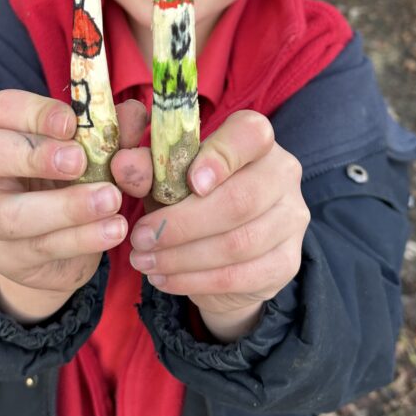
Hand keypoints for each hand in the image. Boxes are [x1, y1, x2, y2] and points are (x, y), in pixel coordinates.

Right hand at [0, 90, 148, 322]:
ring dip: (67, 206)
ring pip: (11, 214)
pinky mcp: (7, 258)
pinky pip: (41, 248)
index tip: (71, 123)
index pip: (1, 109)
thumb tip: (133, 114)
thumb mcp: (91, 154)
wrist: (59, 249)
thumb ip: (110, 132)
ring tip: (111, 200)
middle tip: (79, 161)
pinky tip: (113, 229)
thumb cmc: (70, 184)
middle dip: (33, 156)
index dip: (34, 113)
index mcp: (0, 132)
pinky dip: (82, 239)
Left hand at [128, 111, 308, 341]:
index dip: (221, 157)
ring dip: (182, 257)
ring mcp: (292, 219)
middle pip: (240, 200)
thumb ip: (148, 169)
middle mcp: (283, 174)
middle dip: (182, 224)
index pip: (251, 135)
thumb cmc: (194, 199)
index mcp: (256, 141)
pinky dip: (195, 281)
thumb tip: (123, 165)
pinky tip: (165, 278)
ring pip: (239, 243)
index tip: (190, 183)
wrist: (227, 253)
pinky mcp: (287, 262)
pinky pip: (240, 276)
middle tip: (140, 238)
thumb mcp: (168, 179)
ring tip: (145, 261)